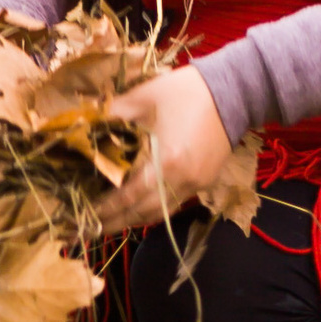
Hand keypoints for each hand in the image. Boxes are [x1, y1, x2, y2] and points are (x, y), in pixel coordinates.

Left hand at [94, 66, 229, 233]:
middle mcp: (182, 181)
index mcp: (166, 162)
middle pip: (144, 213)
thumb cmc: (188, 91)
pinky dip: (154, 209)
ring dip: (135, 220)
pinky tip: (140, 207)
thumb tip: (87, 125)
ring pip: (161, 213)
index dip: (106, 209)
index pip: (129, 196)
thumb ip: (114, 113)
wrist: (234, 91)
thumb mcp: (145, 95)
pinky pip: (175, 203)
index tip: (85, 216)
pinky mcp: (205, 181)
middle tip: (91, 230)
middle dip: (117, 223)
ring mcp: (197, 184)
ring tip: (112, 224)